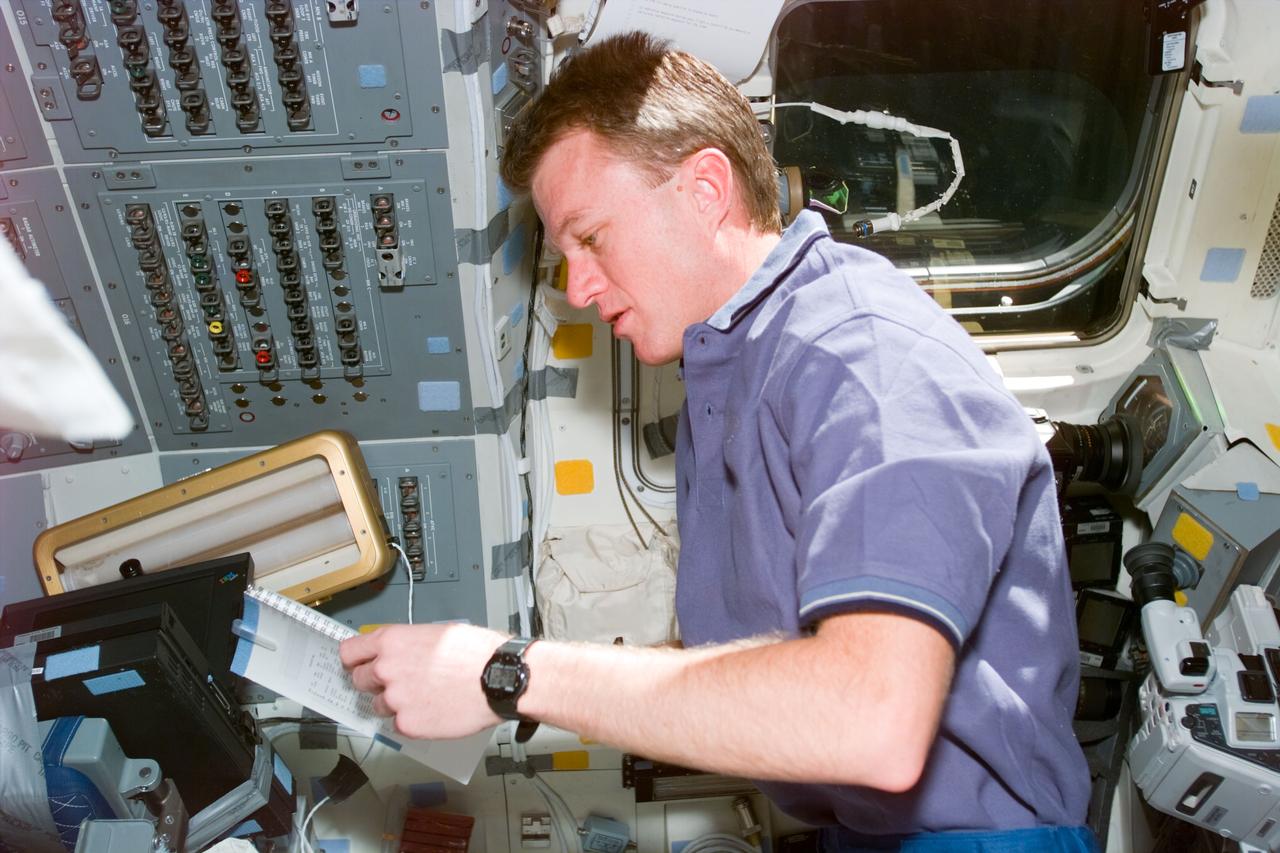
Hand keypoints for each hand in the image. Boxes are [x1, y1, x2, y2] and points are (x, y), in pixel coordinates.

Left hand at [339, 623, 507, 738]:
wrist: (497, 678)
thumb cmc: (476, 653)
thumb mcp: (435, 632)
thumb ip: (406, 645)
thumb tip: (396, 653)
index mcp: (391, 642)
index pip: (349, 652)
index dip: (354, 659)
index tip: (358, 664)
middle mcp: (386, 670)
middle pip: (359, 680)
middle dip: (375, 682)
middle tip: (398, 682)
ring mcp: (395, 699)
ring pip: (378, 705)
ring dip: (394, 703)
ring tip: (424, 696)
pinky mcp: (407, 724)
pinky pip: (398, 725)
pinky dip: (412, 720)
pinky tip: (433, 709)